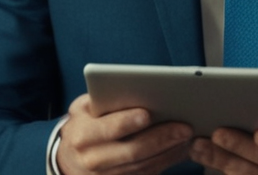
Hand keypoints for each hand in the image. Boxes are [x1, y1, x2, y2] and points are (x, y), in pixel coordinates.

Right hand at [56, 94, 194, 174]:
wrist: (70, 160)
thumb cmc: (83, 126)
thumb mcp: (83, 109)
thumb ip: (102, 100)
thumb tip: (135, 91)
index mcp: (82, 136)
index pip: (108, 129)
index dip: (127, 122)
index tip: (147, 113)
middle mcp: (92, 160)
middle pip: (133, 151)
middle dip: (162, 138)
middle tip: (184, 127)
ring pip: (145, 166)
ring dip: (169, 152)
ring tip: (188, 136)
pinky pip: (147, 174)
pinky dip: (166, 161)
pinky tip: (180, 149)